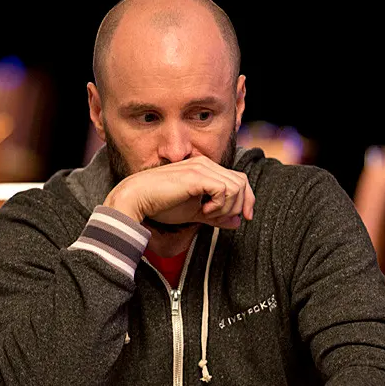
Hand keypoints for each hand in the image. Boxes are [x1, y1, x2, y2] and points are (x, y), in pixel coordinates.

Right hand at [104, 156, 254, 229]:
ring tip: (207, 214)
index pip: (240, 180)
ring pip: (236, 187)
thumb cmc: (161, 205)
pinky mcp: (197, 176)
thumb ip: (216, 216)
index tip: (244, 218)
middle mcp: (206, 164)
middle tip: (219, 218)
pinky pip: (224, 190)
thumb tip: (238, 221)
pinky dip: (218, 205)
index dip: (247, 200)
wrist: (137, 199)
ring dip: (227, 207)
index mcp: (206, 169)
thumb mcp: (194, 212)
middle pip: (242, 183)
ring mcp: (202, 168)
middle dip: (238, 206)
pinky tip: (203, 211)